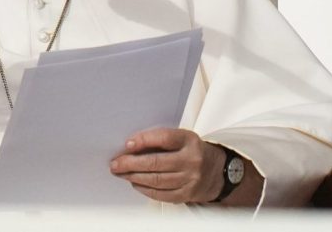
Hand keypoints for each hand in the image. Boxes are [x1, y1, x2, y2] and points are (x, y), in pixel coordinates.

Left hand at [110, 127, 225, 203]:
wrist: (217, 172)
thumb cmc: (191, 151)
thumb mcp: (182, 138)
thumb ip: (160, 140)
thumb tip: (130, 146)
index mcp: (189, 140)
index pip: (164, 138)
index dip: (143, 140)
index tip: (127, 144)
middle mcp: (191, 160)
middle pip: (156, 162)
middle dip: (131, 163)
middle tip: (115, 164)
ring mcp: (190, 179)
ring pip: (156, 180)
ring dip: (134, 177)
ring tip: (121, 173)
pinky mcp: (187, 194)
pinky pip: (161, 194)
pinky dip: (145, 189)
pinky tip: (135, 184)